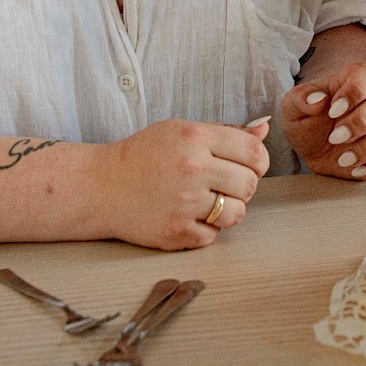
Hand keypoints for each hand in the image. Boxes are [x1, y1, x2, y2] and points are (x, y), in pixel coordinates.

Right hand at [99, 118, 269, 250]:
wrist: (101, 187)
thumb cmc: (144, 155)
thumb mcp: (182, 131)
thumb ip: (226, 132)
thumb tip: (264, 129)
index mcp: (196, 138)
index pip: (254, 152)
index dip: (258, 161)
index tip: (248, 165)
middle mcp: (193, 169)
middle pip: (250, 184)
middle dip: (243, 186)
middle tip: (223, 184)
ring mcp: (184, 204)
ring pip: (236, 213)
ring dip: (228, 210)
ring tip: (208, 201)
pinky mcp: (175, 233)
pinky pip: (213, 236)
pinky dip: (206, 229)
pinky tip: (189, 216)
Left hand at [281, 62, 365, 179]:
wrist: (310, 149)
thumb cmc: (304, 121)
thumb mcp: (292, 108)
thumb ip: (300, 99)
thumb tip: (318, 98)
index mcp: (351, 82)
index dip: (355, 91)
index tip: (332, 111)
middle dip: (361, 121)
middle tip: (334, 137)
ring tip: (343, 158)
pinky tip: (353, 168)